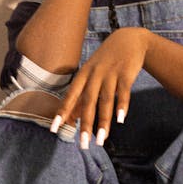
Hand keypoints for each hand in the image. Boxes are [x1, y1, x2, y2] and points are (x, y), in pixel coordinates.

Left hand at [50, 28, 150, 147]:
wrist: (128, 39)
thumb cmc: (106, 60)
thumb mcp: (91, 74)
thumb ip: (81, 95)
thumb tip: (71, 117)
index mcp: (83, 75)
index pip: (70, 96)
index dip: (62, 112)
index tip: (54, 128)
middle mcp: (95, 75)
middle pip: (88, 102)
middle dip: (85, 124)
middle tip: (82, 144)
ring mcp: (110, 74)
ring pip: (105, 100)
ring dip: (104, 121)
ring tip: (101, 140)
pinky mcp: (126, 74)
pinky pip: (123, 92)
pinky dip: (122, 105)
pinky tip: (121, 120)